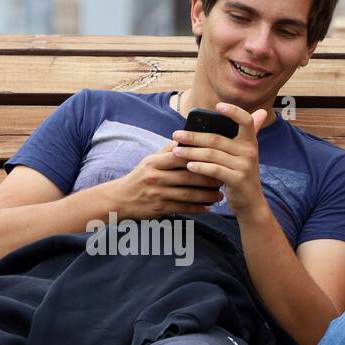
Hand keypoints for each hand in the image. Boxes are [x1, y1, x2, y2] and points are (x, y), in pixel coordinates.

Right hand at [108, 139, 224, 220]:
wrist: (119, 199)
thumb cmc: (140, 177)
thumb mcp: (150, 161)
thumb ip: (168, 150)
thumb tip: (188, 136)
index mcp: (155, 162)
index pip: (181, 156)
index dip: (200, 157)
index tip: (217, 158)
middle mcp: (155, 176)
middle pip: (187, 176)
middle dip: (208, 178)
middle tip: (224, 178)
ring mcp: (157, 193)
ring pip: (187, 194)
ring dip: (206, 195)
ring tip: (220, 195)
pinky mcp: (158, 208)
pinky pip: (182, 208)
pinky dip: (196, 209)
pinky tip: (208, 208)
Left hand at [170, 102, 270, 221]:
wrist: (251, 203)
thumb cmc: (241, 175)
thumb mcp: (244, 154)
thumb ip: (243, 134)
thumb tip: (252, 111)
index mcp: (250, 142)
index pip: (245, 121)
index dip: (233, 111)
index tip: (217, 106)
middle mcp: (250, 151)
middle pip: (216, 139)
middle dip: (193, 136)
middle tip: (176, 135)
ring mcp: (245, 166)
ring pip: (212, 154)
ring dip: (191, 152)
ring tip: (176, 152)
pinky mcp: (238, 180)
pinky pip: (214, 170)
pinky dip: (199, 167)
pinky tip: (188, 166)